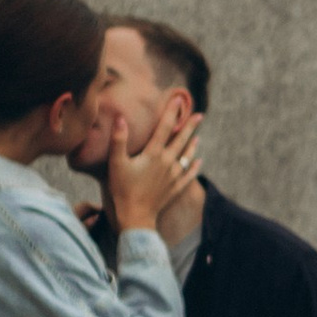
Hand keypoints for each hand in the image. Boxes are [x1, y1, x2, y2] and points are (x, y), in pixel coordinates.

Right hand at [107, 90, 201, 233]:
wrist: (135, 217)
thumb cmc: (122, 190)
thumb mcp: (117, 163)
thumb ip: (119, 140)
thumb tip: (120, 117)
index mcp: (154, 154)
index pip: (164, 128)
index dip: (171, 112)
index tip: (178, 99)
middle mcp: (167, 163)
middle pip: (181, 140)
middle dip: (190, 126)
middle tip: (199, 115)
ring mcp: (173, 176)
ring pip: (187, 156)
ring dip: (193, 145)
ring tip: (198, 136)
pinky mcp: (175, 189)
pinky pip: (189, 176)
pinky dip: (195, 168)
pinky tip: (199, 162)